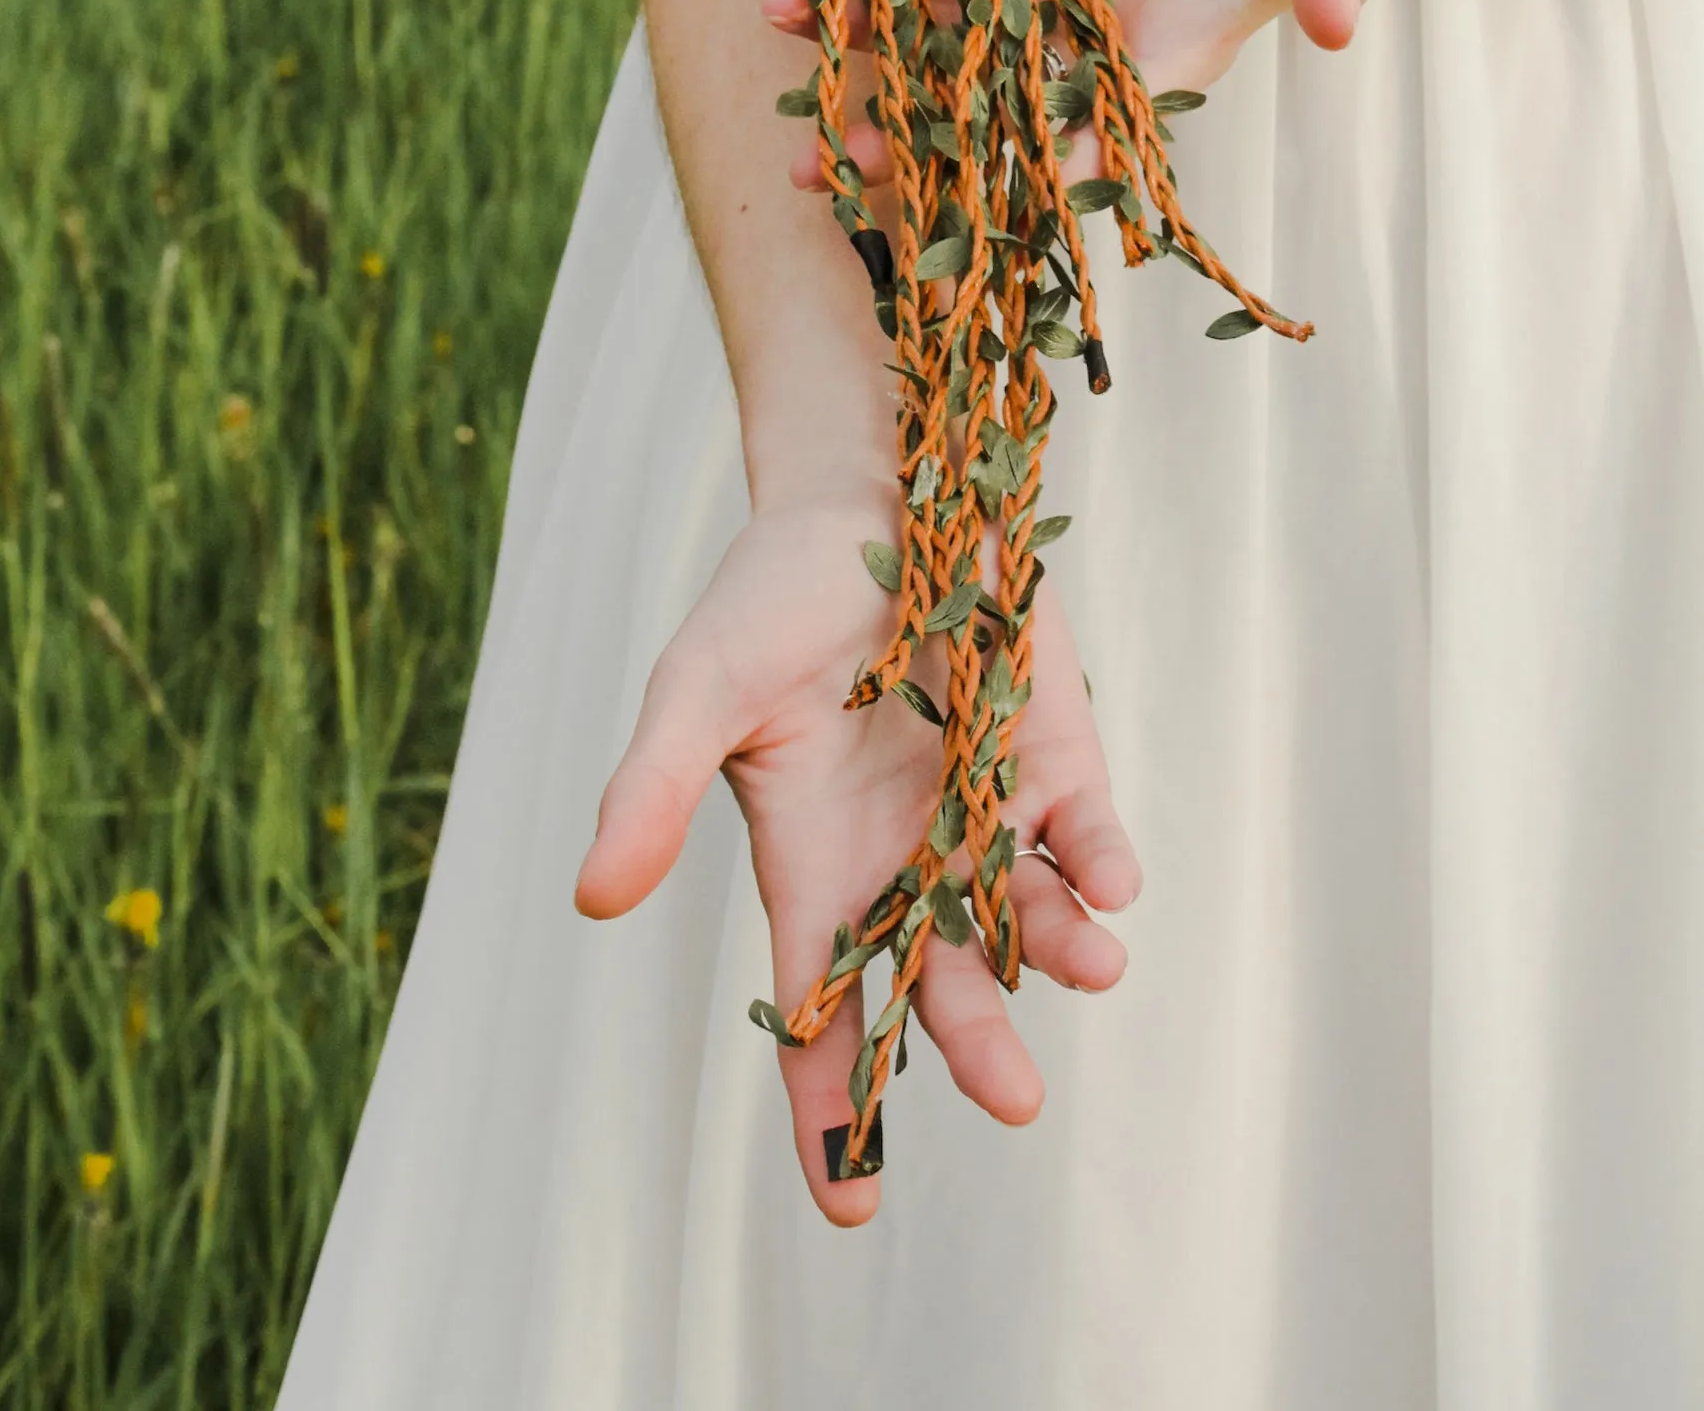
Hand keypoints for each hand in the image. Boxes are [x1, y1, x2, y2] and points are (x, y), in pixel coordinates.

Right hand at [574, 494, 1138, 1227]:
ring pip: (1024, 920)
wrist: (866, 490)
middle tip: (1012, 1099)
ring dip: (1057, 950)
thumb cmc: (768, 596)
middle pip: (941, 987)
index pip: (822, 1017)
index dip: (836, 1118)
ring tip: (1092, 967)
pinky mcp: (1051, 756)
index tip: (852, 1212)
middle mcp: (905, 863)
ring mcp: (983, 813)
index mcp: (814, 871)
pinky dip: (1100, 862)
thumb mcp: (695, 691)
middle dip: (975, 1045)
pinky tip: (1111, 883)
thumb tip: (592, 897)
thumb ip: (651, 792)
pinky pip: (1084, 834)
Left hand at [768, 0, 1420, 185]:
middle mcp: (1102, 27)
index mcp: (1173, 54)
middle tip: (814, 154)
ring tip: (772, 10)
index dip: (1015, 173)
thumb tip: (1334, 27)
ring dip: (861, 12)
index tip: (944, 213)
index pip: (1090, 132)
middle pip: (987, 91)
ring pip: (945, 4)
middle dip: (903, 121)